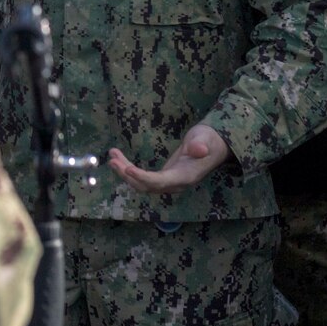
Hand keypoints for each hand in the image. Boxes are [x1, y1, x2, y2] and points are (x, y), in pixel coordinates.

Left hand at [107, 124, 229, 194]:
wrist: (214, 146)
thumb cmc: (210, 141)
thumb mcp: (206, 139)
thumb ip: (200, 145)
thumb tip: (199, 150)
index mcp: (185, 177)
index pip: (161, 181)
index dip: (143, 177)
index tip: (128, 168)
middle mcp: (175, 184)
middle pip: (147, 186)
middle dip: (128, 175)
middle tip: (112, 160)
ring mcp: (169, 182)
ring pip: (143, 184)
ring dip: (125, 172)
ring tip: (112, 157)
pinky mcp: (163, 177)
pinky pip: (144, 178)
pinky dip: (130, 169)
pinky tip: (119, 158)